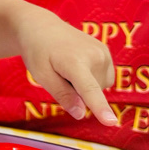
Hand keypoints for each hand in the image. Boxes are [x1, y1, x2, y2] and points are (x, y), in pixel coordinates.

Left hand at [17, 10, 117, 125]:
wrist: (41, 27)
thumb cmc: (38, 51)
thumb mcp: (42, 75)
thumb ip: (62, 95)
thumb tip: (81, 114)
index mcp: (74, 62)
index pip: (89, 90)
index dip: (100, 108)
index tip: (111, 122)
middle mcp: (94, 55)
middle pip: (92, 93)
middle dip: (77, 91)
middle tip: (59, 73)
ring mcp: (103, 52)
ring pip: (100, 87)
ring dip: (85, 85)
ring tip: (67, 67)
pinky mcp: (106, 52)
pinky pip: (103, 78)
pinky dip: (91, 78)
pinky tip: (77, 65)